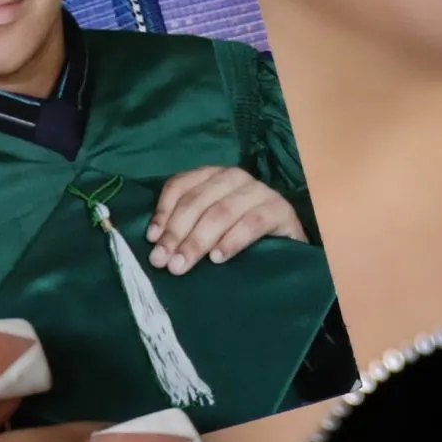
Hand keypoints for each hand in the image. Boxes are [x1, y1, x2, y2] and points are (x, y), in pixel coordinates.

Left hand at [146, 166, 308, 274]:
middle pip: (198, 200)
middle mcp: (235, 178)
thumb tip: (155, 243)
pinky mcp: (281, 210)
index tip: (152, 239)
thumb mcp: (209, 230)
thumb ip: (186, 228)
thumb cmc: (240, 238)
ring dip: (198, 239)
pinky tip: (218, 258)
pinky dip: (232, 239)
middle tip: (163, 262)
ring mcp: (260, 191)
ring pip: (222, 210)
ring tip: (183, 265)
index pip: (182, 185)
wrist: (288, 249)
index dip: (164, 211)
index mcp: (213, 177)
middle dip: (177, 232)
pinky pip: (253, 221)